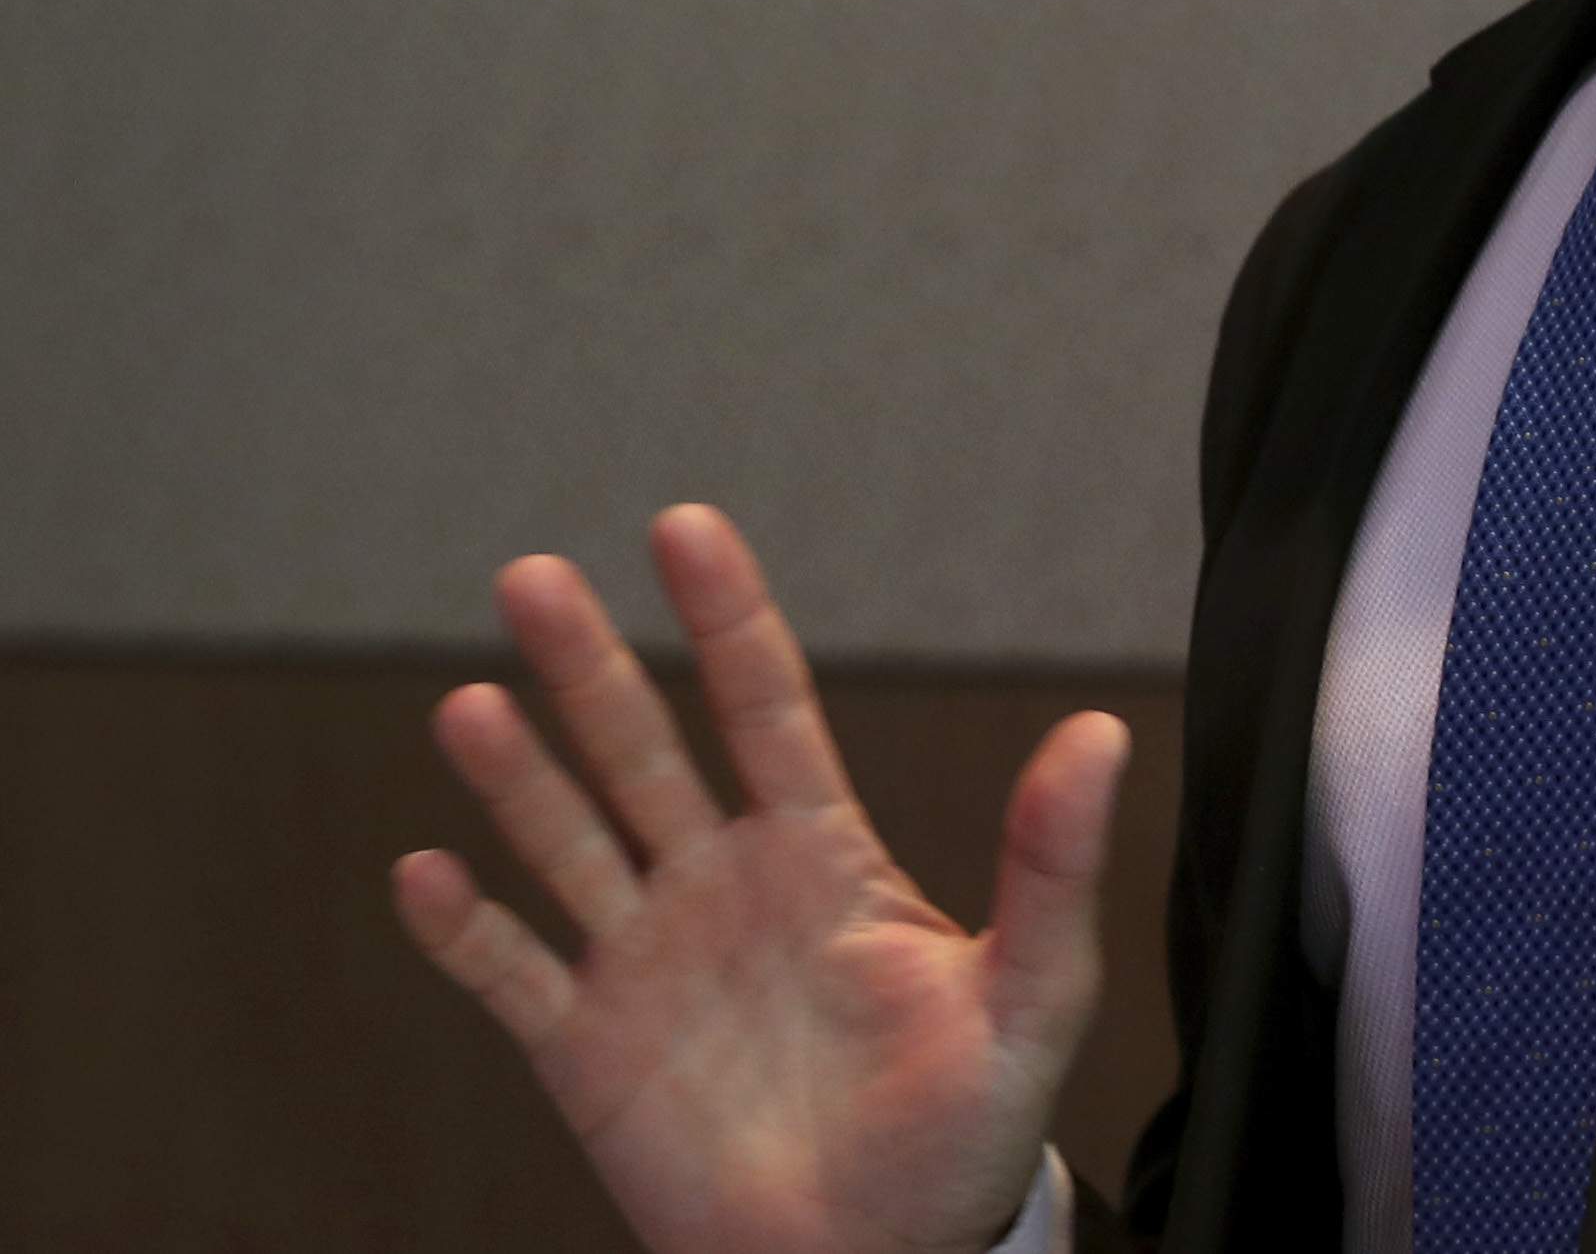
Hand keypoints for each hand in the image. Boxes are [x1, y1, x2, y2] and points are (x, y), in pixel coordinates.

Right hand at [393, 504, 1128, 1253]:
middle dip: (591, 667)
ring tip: (471, 702)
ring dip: (516, 776)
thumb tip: (1102, 733)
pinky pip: (513, 976)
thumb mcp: (1033, 994)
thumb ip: (1054, 865)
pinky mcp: (589, 1053)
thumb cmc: (967, 1133)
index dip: (727, 619)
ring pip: (567, 842)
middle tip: (534, 576)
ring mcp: (649, 963)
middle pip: (644, 751)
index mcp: (824, 856)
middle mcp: (723, 888)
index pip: (766, 708)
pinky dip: (466, 929)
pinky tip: (426, 870)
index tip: (682, 528)